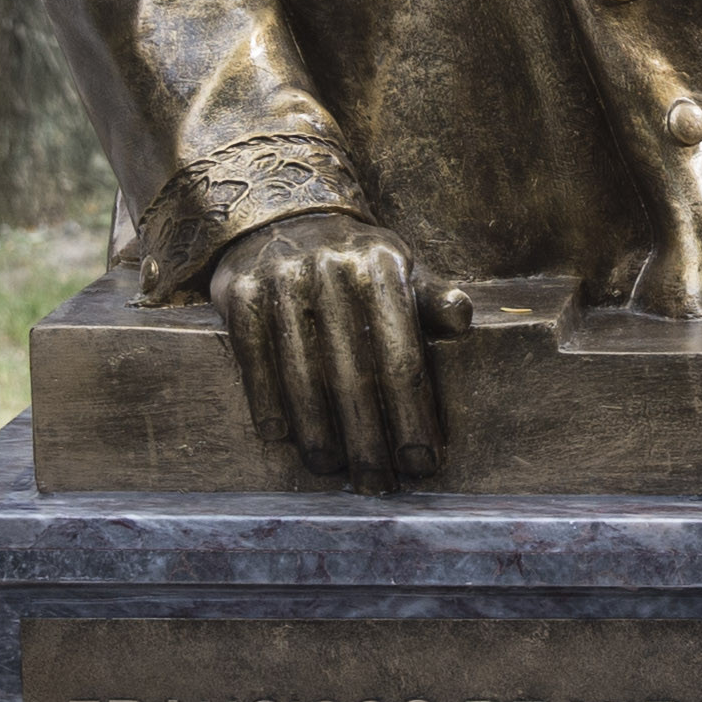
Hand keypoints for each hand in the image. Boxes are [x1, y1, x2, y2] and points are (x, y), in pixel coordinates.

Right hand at [208, 209, 441, 479]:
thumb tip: (462, 318)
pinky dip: (267, 399)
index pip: (401, 354)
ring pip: (301, 372)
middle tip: (376, 483)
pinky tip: (280, 435)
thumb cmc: (354, 262)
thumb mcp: (398, 268)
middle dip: (367, 437)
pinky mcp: (238, 291)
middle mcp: (331, 269)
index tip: (420, 462)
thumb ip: (430, 300)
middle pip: (352, 373)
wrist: (281, 217)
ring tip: (330, 467)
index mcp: (381, 266)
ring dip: (316, 429)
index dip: (412, 414)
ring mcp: (281, 279)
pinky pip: (253, 357)